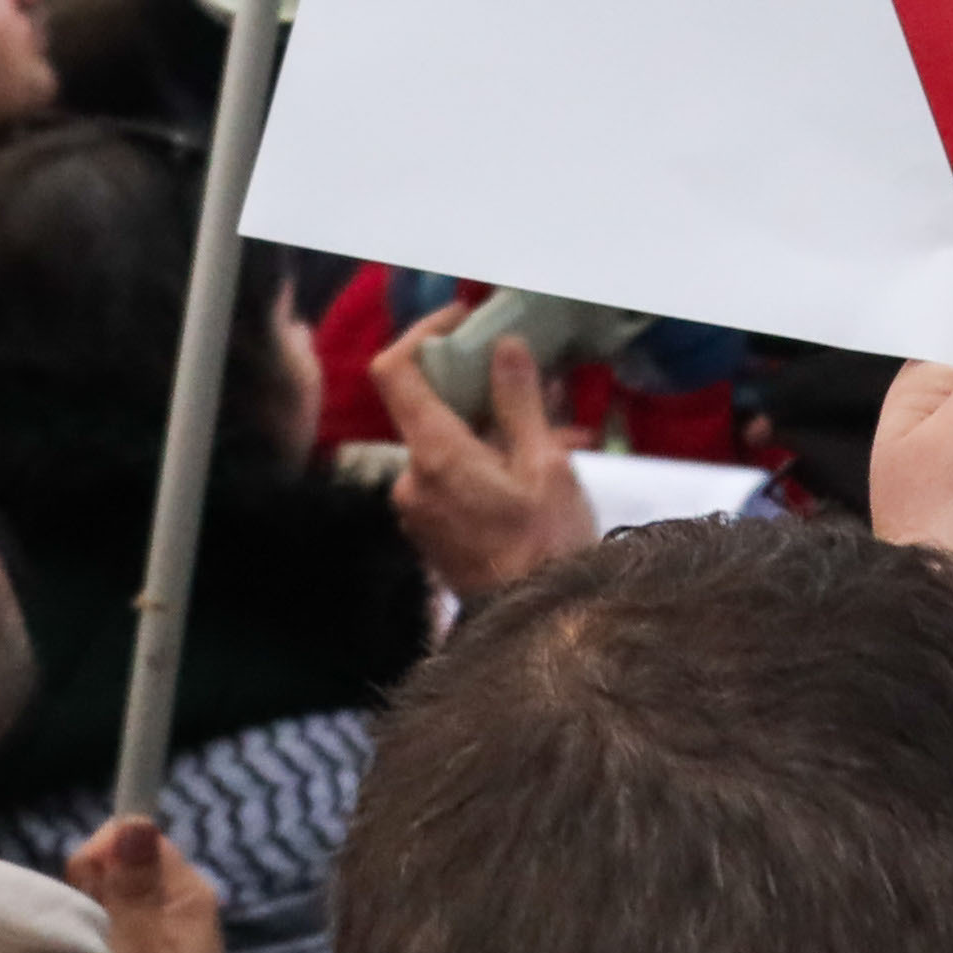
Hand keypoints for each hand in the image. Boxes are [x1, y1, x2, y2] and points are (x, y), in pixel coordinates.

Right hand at [58, 815, 228, 952]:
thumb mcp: (146, 951)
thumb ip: (132, 890)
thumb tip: (133, 824)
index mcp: (182, 890)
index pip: (133, 836)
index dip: (102, 853)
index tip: (83, 892)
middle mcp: (162, 901)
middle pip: (108, 866)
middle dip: (84, 890)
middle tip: (79, 935)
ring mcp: (140, 929)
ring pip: (94, 897)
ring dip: (77, 918)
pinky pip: (89, 927)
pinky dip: (75, 940)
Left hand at [369, 332, 600, 608]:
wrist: (540, 631)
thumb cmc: (547, 548)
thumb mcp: (546, 465)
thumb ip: (519, 402)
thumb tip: (503, 347)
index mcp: (434, 455)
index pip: (395, 371)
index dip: (423, 334)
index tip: (463, 322)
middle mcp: (411, 479)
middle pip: (428, 406)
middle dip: (481, 386)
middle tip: (535, 378)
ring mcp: (417, 509)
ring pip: (448, 442)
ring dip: (494, 425)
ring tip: (558, 427)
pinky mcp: (432, 531)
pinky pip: (451, 476)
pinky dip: (487, 458)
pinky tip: (540, 463)